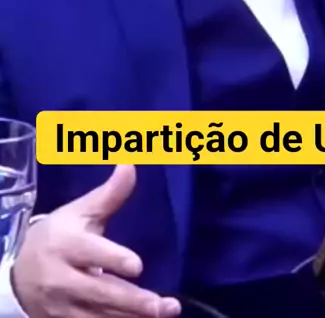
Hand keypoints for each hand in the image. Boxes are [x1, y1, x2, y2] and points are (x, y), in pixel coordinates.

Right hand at [12, 165, 180, 317]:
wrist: (18, 274)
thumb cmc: (59, 236)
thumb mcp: (79, 212)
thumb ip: (109, 194)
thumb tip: (131, 165)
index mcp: (67, 245)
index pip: (91, 253)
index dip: (113, 259)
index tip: (137, 266)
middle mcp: (63, 278)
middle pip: (100, 292)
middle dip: (131, 301)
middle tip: (161, 305)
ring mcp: (63, 307)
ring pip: (100, 317)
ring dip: (132, 317)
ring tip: (163, 313)